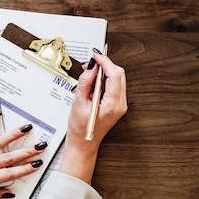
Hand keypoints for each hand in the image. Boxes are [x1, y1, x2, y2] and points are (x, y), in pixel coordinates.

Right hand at [59, 52, 127, 183]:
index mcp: (112, 105)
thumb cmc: (79, 128)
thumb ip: (85, 82)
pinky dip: (106, 79)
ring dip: (106, 72)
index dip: (105, 62)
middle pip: (119, 75)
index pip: (114, 75)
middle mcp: (120, 104)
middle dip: (107, 65)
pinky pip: (115, 85)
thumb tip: (92, 66)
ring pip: (118, 78)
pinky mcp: (117, 104)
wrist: (83, 143)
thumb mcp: (78, 103)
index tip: (96, 55)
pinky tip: (95, 82)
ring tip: (91, 73)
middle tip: (92, 62)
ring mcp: (120, 105)